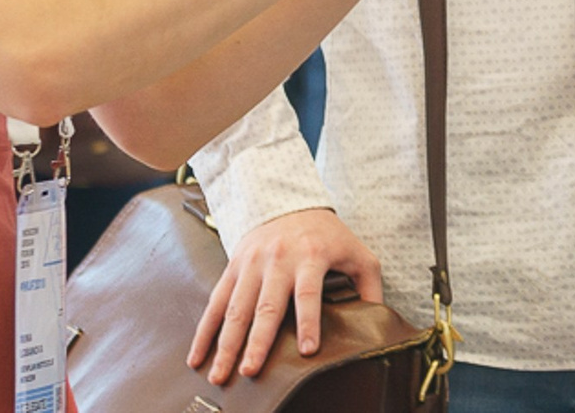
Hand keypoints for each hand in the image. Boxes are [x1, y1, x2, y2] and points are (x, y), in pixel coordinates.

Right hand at [190, 208, 382, 384]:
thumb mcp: (356, 252)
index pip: (308, 293)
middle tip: (251, 371)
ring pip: (236, 308)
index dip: (308, 322)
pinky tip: (197, 356)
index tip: (306, 350)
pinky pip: (216, 301)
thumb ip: (369, 285)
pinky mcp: (233, 267)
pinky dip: (204, 330)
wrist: (287, 201)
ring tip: (219, 373)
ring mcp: (252, 264)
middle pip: (266, 305)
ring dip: (226, 343)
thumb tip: (377, 320)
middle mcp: (278, 260)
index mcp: (311, 256)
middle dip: (257, 341)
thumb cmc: (327, 234)